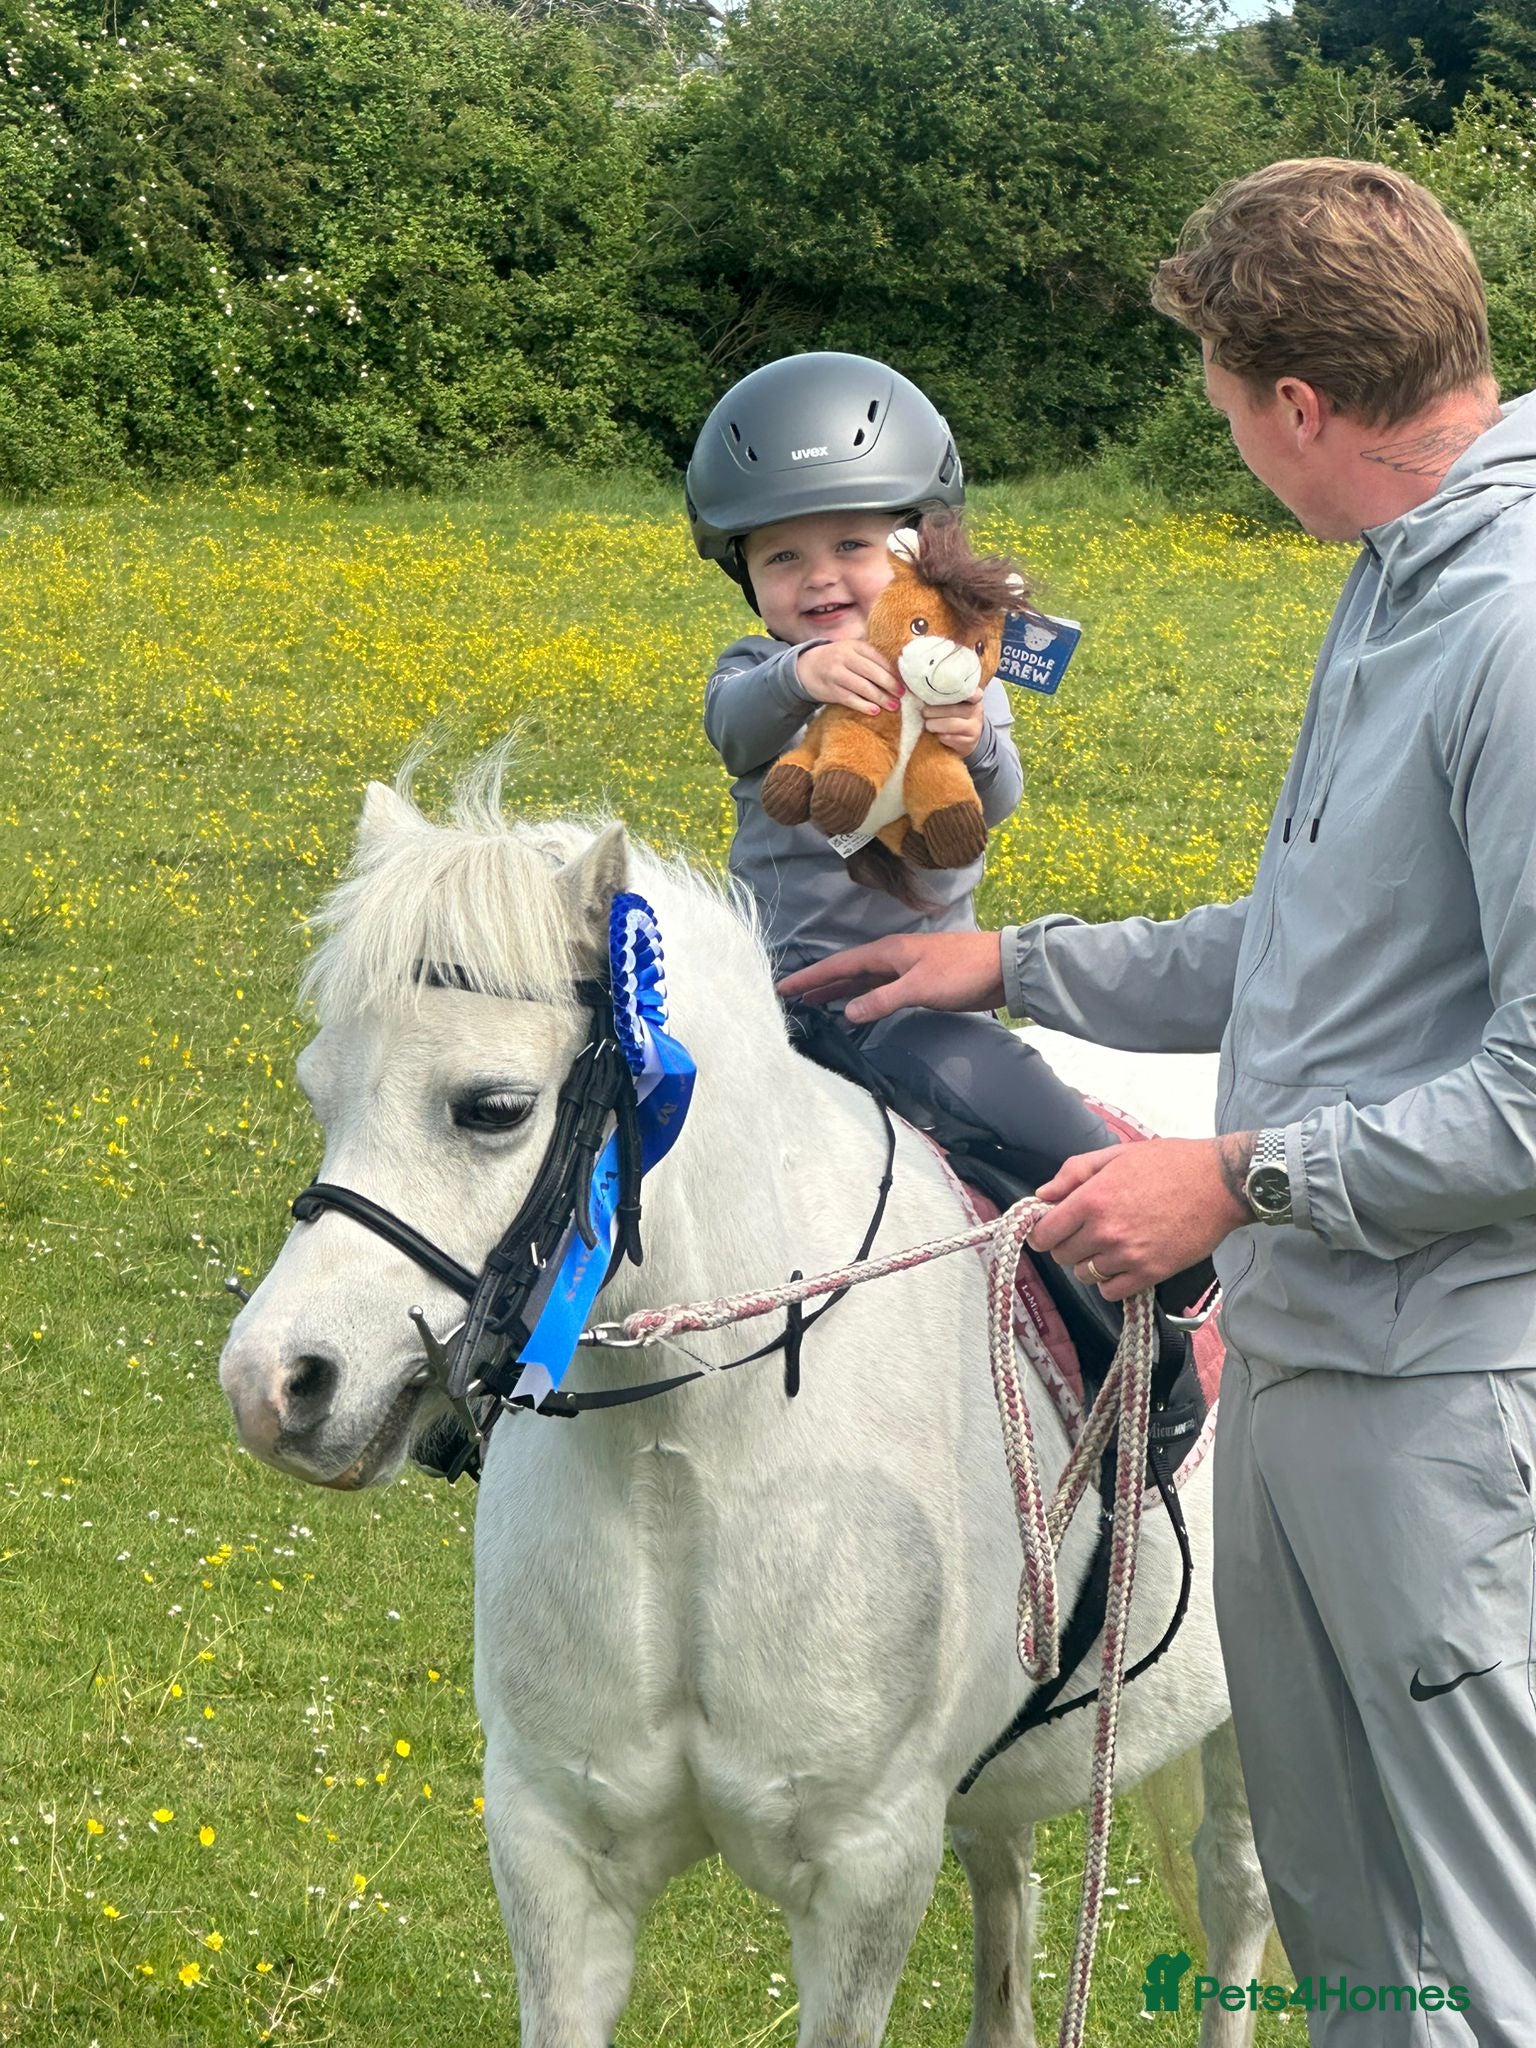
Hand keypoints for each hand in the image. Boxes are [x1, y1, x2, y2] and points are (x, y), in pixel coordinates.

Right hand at [776, 930, 1004, 1024]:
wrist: (1003, 968)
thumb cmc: (962, 972)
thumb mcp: (919, 988)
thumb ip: (882, 1000)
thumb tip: (846, 1013)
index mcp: (887, 952)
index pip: (839, 965)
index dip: (810, 977)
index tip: (783, 987)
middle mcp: (890, 958)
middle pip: (845, 971)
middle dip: (818, 983)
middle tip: (789, 998)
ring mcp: (904, 970)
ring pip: (861, 981)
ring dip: (837, 992)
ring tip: (812, 1005)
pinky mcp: (917, 983)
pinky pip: (878, 990)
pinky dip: (861, 999)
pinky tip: (853, 1010)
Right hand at [796, 639, 900, 715]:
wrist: (807, 667)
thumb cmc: (837, 660)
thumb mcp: (852, 651)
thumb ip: (870, 657)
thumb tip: (898, 673)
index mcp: (854, 646)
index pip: (878, 658)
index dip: (892, 671)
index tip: (905, 681)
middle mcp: (845, 657)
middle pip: (872, 672)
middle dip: (889, 684)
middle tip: (901, 694)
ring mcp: (836, 674)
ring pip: (862, 687)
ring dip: (880, 698)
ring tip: (893, 706)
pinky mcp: (831, 690)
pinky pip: (850, 699)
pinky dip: (864, 706)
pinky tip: (875, 711)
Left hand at [922, 687, 984, 753]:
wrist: (968, 740)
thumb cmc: (955, 716)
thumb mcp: (954, 703)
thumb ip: (943, 694)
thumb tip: (916, 688)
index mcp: (973, 696)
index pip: (969, 690)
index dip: (956, 690)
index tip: (940, 691)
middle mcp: (976, 710)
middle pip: (952, 708)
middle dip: (933, 711)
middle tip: (924, 712)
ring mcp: (974, 726)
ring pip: (950, 723)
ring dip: (934, 724)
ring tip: (928, 724)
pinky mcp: (968, 741)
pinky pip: (949, 737)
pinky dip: (939, 736)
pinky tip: (935, 734)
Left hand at [1028, 1135, 1253, 1299]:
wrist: (1219, 1183)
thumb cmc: (1169, 1163)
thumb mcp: (1117, 1155)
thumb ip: (1075, 1172)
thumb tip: (1043, 1194)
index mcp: (1092, 1199)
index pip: (1045, 1232)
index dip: (1042, 1232)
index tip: (1048, 1230)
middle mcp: (1105, 1231)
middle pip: (1062, 1255)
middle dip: (1066, 1245)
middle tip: (1084, 1233)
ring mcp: (1127, 1255)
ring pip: (1084, 1275)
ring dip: (1089, 1263)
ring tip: (1107, 1246)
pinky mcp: (1150, 1273)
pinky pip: (1110, 1292)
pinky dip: (1109, 1282)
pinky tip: (1120, 1265)